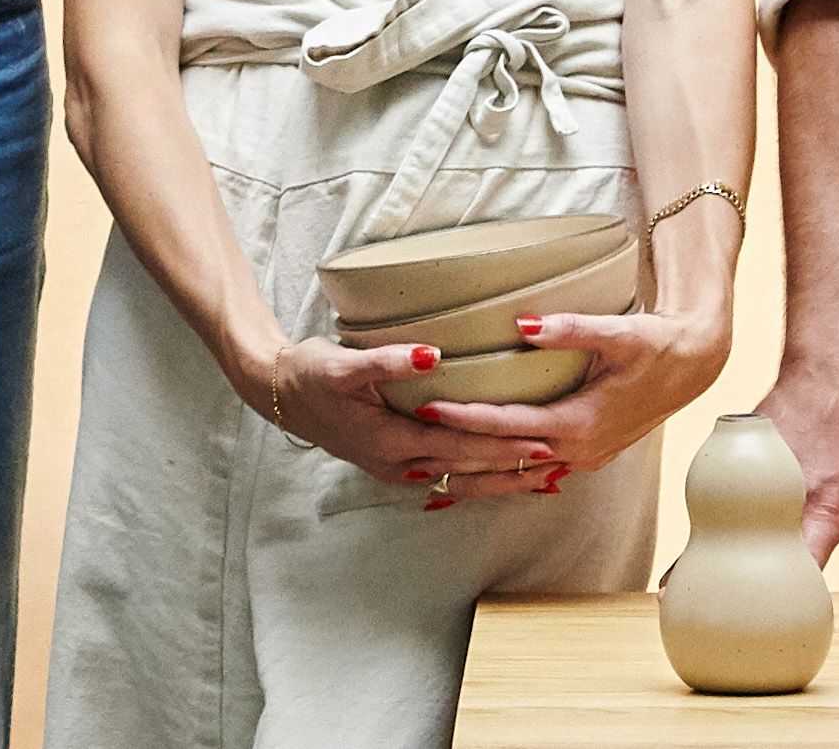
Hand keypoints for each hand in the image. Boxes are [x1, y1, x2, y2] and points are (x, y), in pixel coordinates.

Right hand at [243, 338, 557, 502]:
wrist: (278, 394)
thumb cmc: (312, 375)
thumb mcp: (344, 364)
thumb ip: (387, 361)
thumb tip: (430, 354)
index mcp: (391, 442)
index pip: (459, 447)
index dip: (502, 446)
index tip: (542, 440)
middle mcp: (397, 465)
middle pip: (466, 473)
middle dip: (513, 470)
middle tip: (560, 465)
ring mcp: (395, 469)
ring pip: (457, 484)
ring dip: (499, 484)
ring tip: (542, 483)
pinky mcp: (393, 463)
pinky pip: (443, 480)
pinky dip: (475, 481)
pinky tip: (496, 479)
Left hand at [400, 304, 730, 508]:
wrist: (696, 364)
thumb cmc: (657, 345)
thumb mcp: (619, 332)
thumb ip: (571, 328)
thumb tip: (525, 323)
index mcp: (579, 421)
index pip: (508, 424)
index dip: (465, 418)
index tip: (428, 409)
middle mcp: (578, 448)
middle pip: (504, 462)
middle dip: (455, 460)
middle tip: (406, 457)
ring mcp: (584, 457)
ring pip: (516, 478)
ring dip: (474, 481)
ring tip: (430, 486)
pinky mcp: (588, 454)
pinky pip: (535, 476)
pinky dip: (503, 480)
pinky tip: (480, 483)